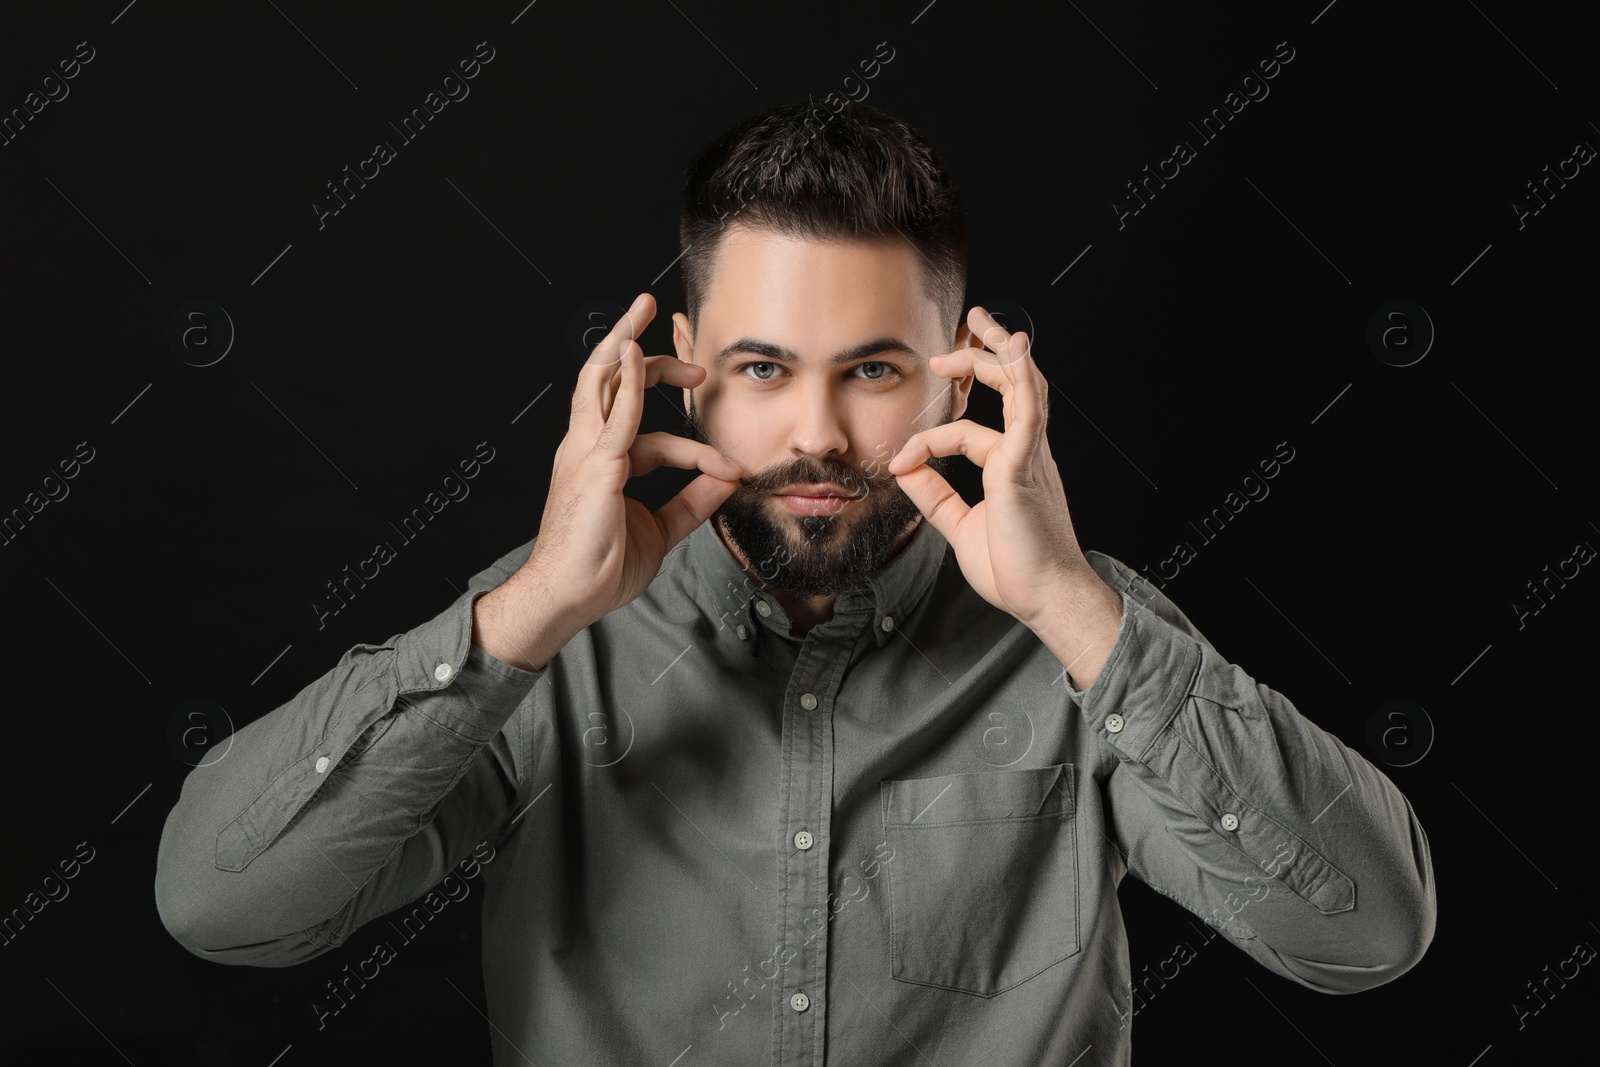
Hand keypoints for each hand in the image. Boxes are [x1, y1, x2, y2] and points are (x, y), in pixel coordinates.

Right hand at [525, 292, 743, 628]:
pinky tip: (634, 352)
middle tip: (677, 338)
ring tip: (642, 309)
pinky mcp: (595, 465)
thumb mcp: (662, 530)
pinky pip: (615, 416)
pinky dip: (626, 382)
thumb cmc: (602, 569)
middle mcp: (587, 448)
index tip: (729, 468)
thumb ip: (693, 501)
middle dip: (639, 351)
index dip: (689, 441)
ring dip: (623, 341)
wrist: (569, 597)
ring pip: (600, 381)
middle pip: (607, 382)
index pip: (640, 426)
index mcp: (601, 462)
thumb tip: (727, 479)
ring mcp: (585, 453)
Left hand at [884, 307, 1094, 630]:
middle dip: (987, 355)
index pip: (970, 431)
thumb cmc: (1017, 570)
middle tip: (961, 333)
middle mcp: (1027, 456)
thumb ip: (935, 497)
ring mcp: (1031, 459)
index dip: (931, 438)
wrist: (1048, 599)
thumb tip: (905, 469)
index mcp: (1013, 469)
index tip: (900, 459)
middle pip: (1014, 389)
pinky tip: (1013, 350)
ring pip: (1024, 389)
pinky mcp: (1026, 468)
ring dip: (1002, 353)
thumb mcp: (961, 527)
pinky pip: (1025, 415)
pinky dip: (1019, 379)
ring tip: (983, 324)